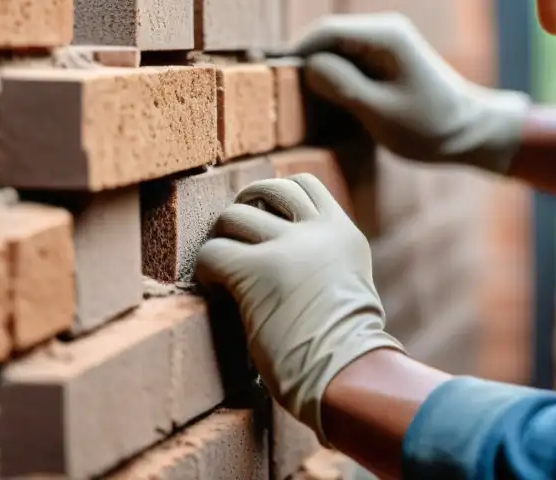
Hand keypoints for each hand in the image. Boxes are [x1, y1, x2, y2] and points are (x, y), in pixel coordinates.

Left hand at [194, 174, 403, 442]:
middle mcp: (316, 231)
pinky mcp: (255, 272)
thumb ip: (327, 259)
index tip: (264, 213)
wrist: (347, 371)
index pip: (305, 183)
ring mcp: (286, 248)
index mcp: (342, 232)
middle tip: (234, 231)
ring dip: (222, 235)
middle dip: (246, 203)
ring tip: (221, 263)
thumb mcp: (350, 284)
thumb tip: (293, 258)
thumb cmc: (348, 347)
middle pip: (269, 188)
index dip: (277, 192)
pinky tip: (212, 286)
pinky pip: (213, 252)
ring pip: (235, 215)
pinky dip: (205, 266)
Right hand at [292, 13, 529, 173]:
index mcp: (385, 36)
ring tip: (302, 103)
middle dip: (305, 64)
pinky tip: (327, 103)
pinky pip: (348, 61)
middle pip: (327, 38)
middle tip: (284, 99)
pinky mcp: (385, 59)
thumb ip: (344, 87)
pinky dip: (334, 79)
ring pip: (335, 51)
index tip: (272, 79)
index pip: (325, 31)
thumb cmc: (431, 126)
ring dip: (319, 73)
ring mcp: (385, 43)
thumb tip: (308, 67)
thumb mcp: (382, 112)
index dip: (295, 52)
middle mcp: (383, 30)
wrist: (470, 131)